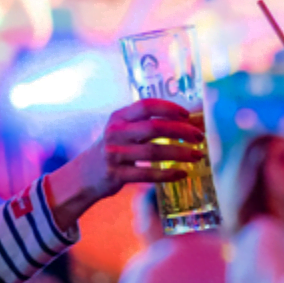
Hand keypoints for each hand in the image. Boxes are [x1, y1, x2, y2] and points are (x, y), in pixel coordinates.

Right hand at [46, 99, 204, 230]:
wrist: (83, 176)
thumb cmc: (113, 149)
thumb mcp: (122, 130)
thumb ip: (145, 124)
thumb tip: (185, 122)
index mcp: (119, 117)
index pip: (147, 106)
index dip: (169, 108)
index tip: (188, 115)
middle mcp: (115, 132)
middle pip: (154, 128)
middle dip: (181, 131)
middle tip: (199, 137)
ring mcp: (114, 154)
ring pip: (154, 152)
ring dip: (180, 153)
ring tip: (198, 155)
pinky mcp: (116, 175)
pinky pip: (146, 174)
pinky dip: (167, 174)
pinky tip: (182, 174)